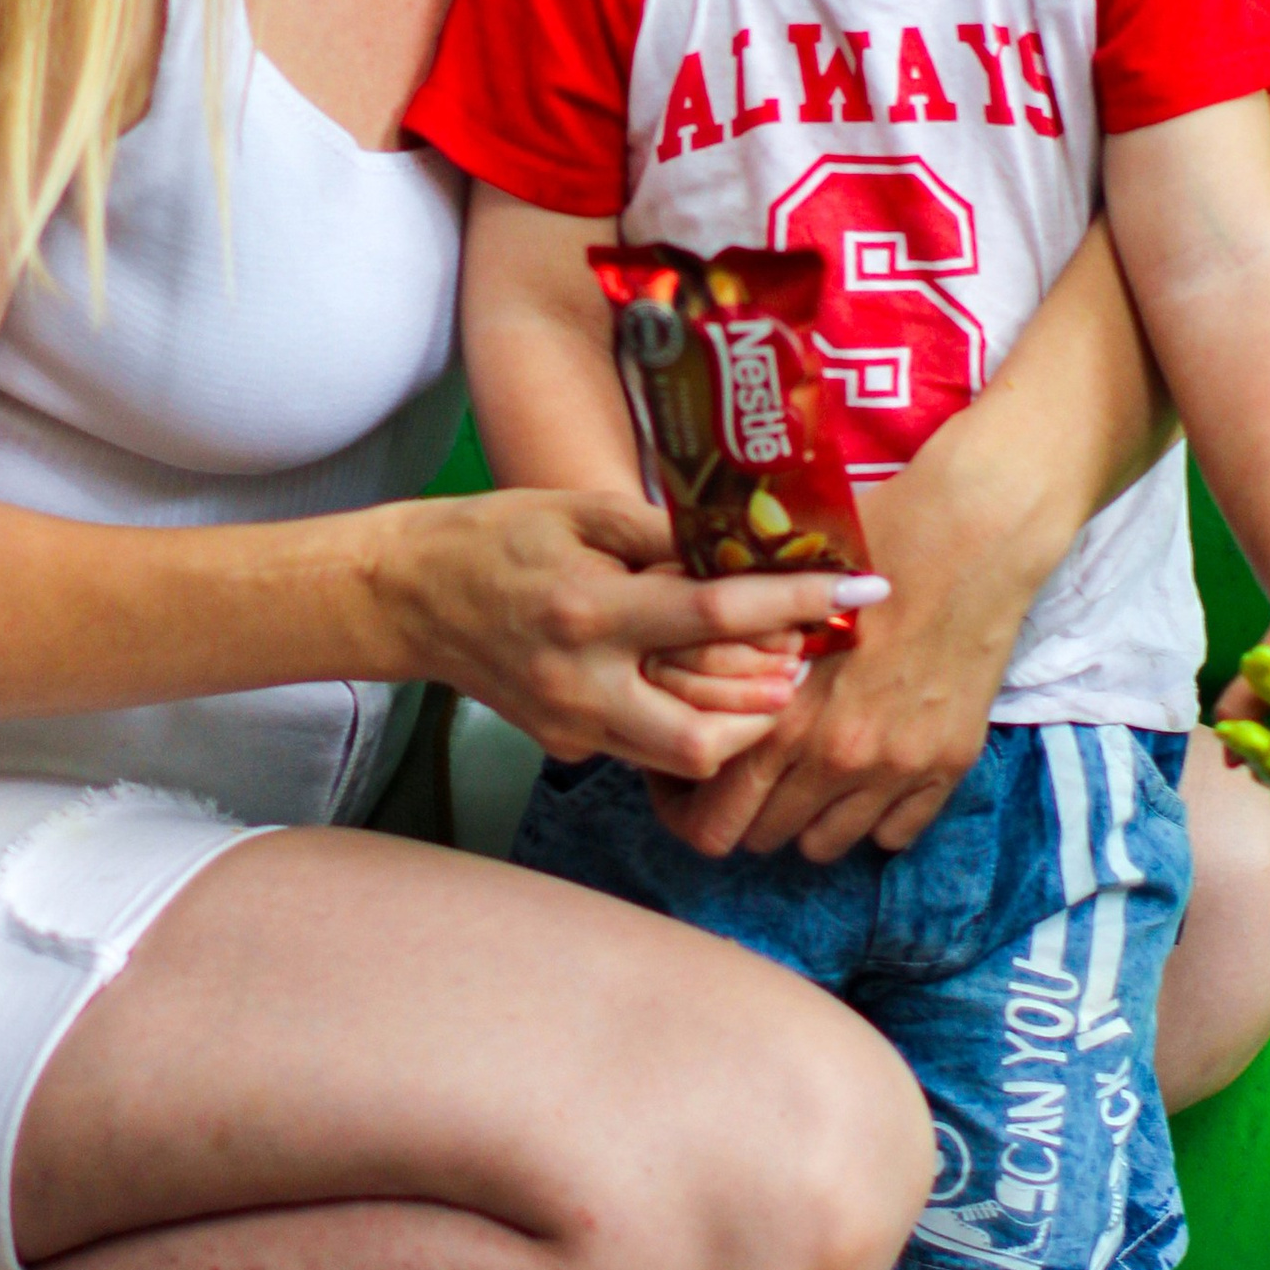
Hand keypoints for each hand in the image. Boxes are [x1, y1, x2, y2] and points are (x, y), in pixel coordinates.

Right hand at [386, 490, 873, 781]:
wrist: (407, 596)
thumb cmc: (495, 536)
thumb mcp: (578, 510)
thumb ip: (662, 535)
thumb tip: (744, 547)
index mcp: (590, 611)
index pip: (714, 615)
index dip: (796, 603)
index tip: (862, 591)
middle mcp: (583, 682)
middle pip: (709, 737)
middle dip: (773, 706)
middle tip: (805, 660)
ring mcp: (573, 726)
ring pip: (685, 759)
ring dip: (740, 722)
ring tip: (773, 673)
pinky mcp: (566, 745)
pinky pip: (647, 747)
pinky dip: (690, 722)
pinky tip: (705, 682)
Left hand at [652, 457, 1040, 862]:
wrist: (968, 538)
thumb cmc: (863, 549)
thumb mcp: (774, 599)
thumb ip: (730, 663)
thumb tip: (678, 695)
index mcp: (781, 716)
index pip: (714, 820)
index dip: (691, 813)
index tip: (691, 792)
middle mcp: (837, 757)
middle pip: (766, 838)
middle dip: (749, 812)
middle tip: (750, 780)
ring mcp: (896, 768)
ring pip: (828, 845)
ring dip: (810, 818)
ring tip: (808, 776)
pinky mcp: (948, 765)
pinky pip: (896, 834)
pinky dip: (876, 814)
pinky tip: (867, 772)